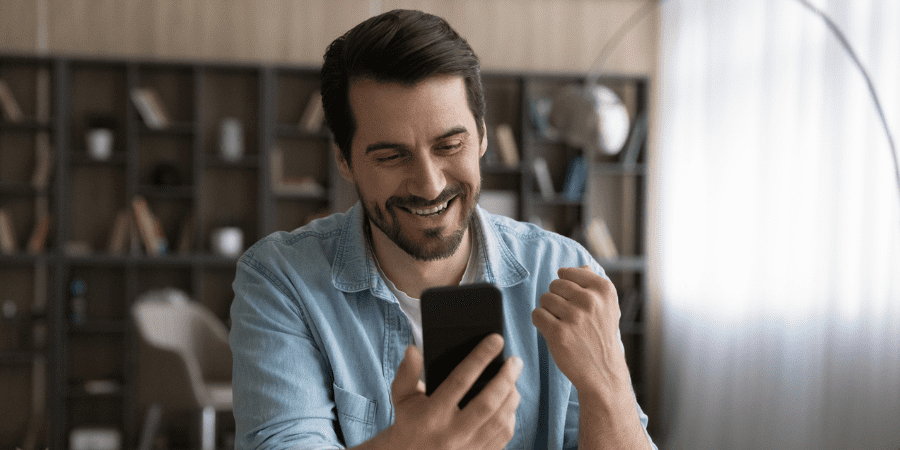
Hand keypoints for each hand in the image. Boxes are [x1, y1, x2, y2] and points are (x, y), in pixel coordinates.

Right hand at [383, 334, 522, 449]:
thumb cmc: (409, 422)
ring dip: (512, 396)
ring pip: (499, 420)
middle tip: (515, 360)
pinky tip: (510, 402)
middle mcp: (451, 433)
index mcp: (431, 415)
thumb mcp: (401, 397)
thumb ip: (406, 372)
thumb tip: (414, 350)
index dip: (480, 358)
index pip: (460, 380)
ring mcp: (467, 448)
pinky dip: (510, 416)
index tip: (496, 340)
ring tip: (514, 378)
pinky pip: (502, 436)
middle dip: (506, 377)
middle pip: (487, 402)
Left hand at [531, 266, 631, 395]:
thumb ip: (593, 284)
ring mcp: (574, 317)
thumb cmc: (600, 336)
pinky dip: (541, 323)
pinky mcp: (559, 333)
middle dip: (556, 299)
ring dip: (548, 311)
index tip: (574, 302)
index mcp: (604, 289)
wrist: (603, 372)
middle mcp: (590, 300)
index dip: (566, 287)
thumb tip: (580, 266)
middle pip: (554, 285)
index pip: (567, 272)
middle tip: (568, 317)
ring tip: (563, 325)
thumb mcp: (608, 307)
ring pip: (544, 299)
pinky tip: (553, 332)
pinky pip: (536, 314)